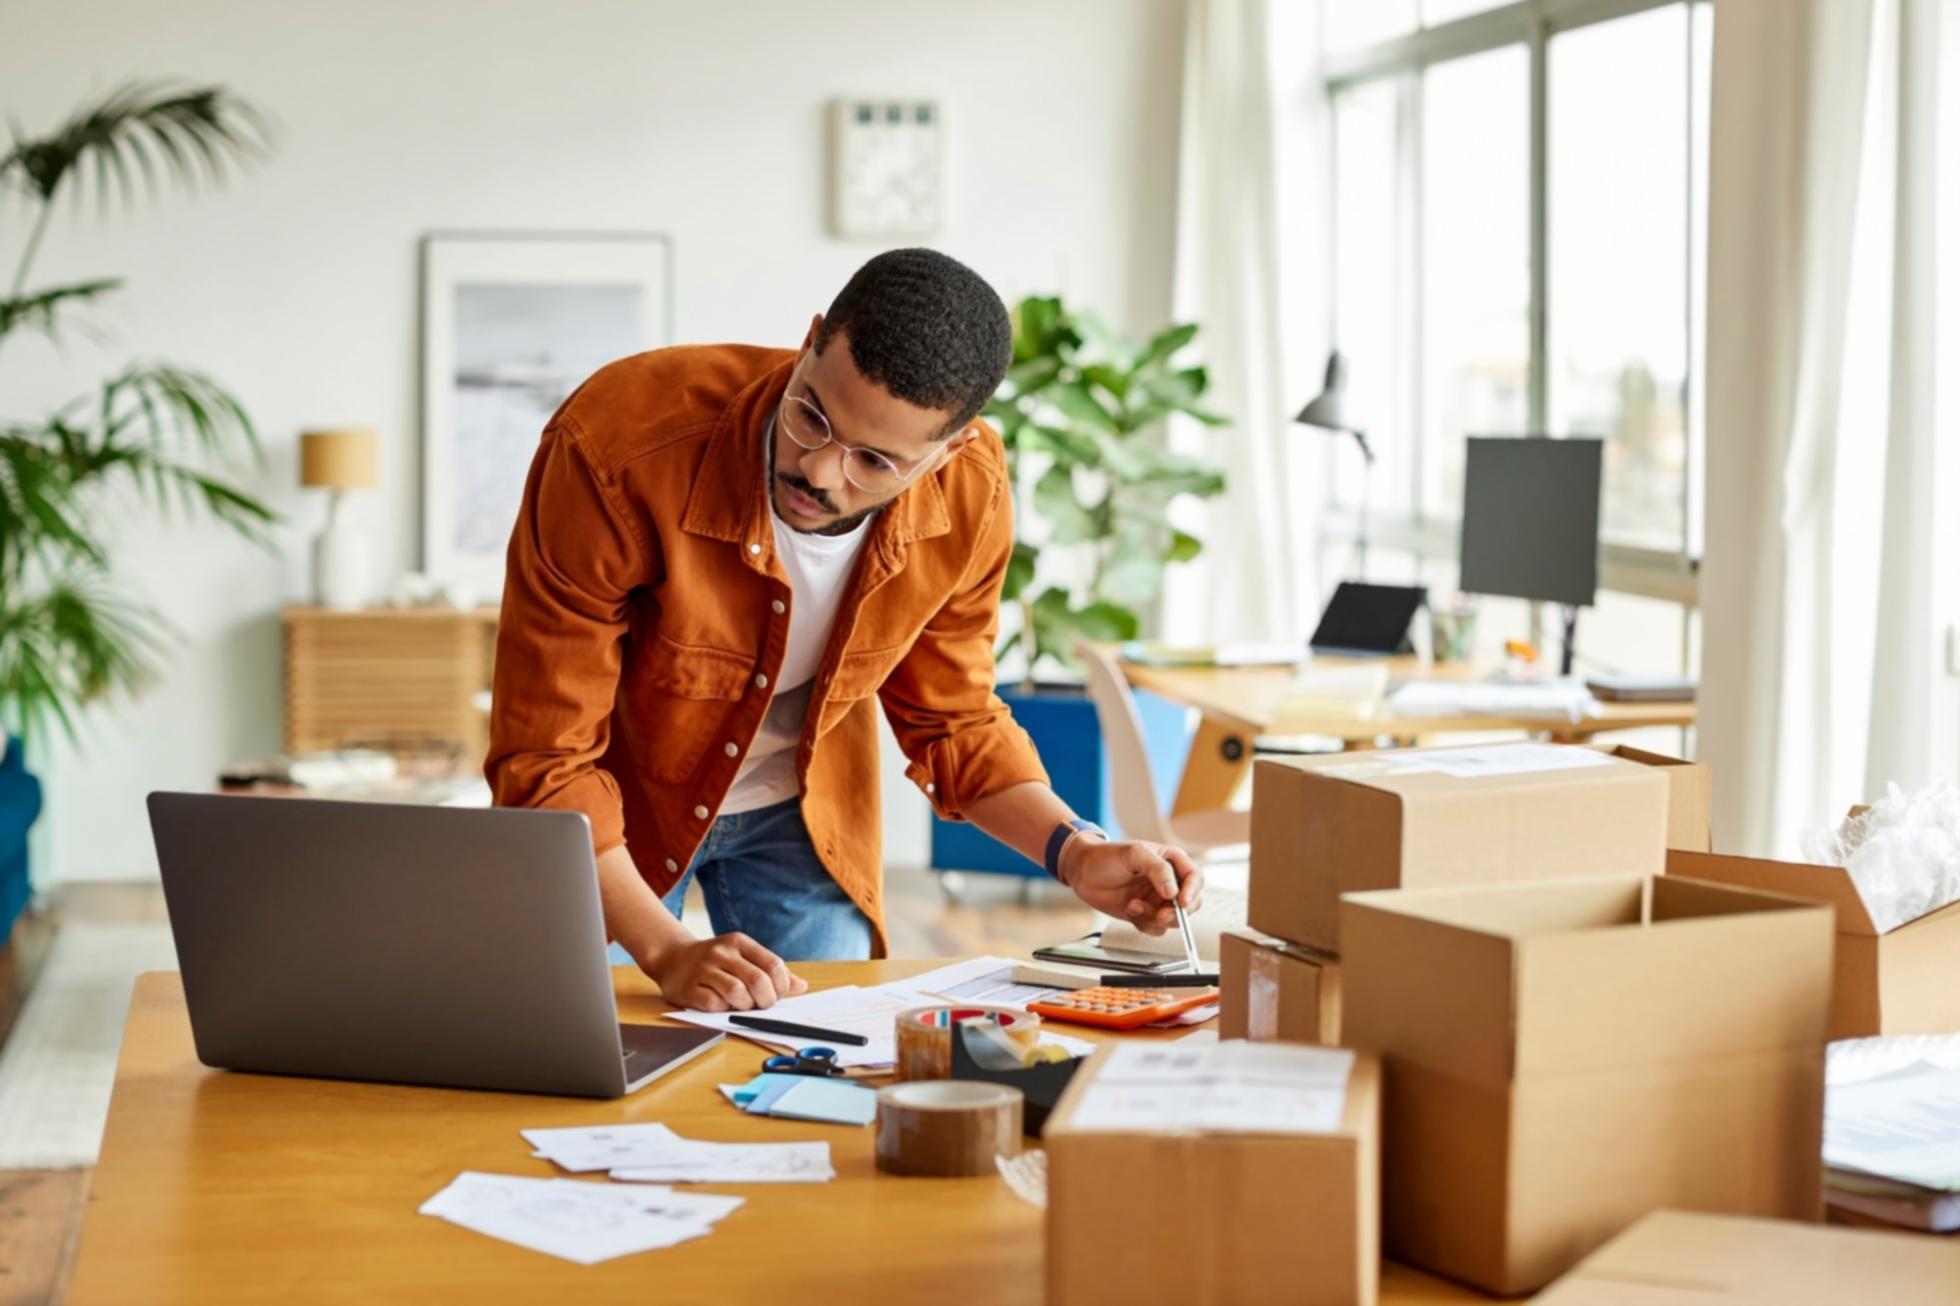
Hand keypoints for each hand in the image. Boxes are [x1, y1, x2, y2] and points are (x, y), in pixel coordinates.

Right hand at [642, 932, 809, 1011]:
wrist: (671, 957)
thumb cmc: (715, 961)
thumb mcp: (743, 957)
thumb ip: (770, 971)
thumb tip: (800, 986)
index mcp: (739, 942)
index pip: (773, 964)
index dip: (781, 986)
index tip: (777, 995)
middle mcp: (721, 952)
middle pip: (757, 980)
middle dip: (766, 1000)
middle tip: (762, 1006)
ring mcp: (703, 969)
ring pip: (737, 993)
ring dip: (745, 1006)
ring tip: (742, 1006)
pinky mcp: (688, 988)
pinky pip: (713, 1004)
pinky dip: (723, 1009)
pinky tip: (721, 1005)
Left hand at [1059, 836, 1203, 934]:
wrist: (1082, 871)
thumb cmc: (1108, 855)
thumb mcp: (1134, 854)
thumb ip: (1158, 869)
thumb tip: (1174, 892)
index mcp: (1172, 861)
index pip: (1194, 878)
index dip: (1192, 892)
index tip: (1182, 902)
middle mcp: (1169, 882)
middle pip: (1191, 904)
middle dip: (1177, 913)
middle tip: (1160, 915)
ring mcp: (1157, 899)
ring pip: (1173, 920)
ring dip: (1154, 918)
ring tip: (1133, 906)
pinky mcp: (1145, 914)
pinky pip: (1156, 929)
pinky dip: (1144, 924)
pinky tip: (1129, 909)